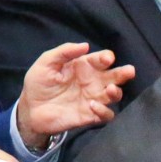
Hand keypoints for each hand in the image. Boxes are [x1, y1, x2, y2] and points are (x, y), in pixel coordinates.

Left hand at [18, 43, 135, 148]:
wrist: (31, 109)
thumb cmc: (39, 84)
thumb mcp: (46, 62)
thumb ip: (64, 52)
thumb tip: (85, 45)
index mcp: (84, 67)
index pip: (101, 60)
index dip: (106, 58)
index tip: (106, 59)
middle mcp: (93, 82)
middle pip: (115, 76)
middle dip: (123, 73)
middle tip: (129, 71)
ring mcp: (94, 99)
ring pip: (115, 95)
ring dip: (116, 92)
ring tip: (110, 90)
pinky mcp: (91, 116)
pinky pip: (106, 115)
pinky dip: (104, 111)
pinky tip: (93, 105)